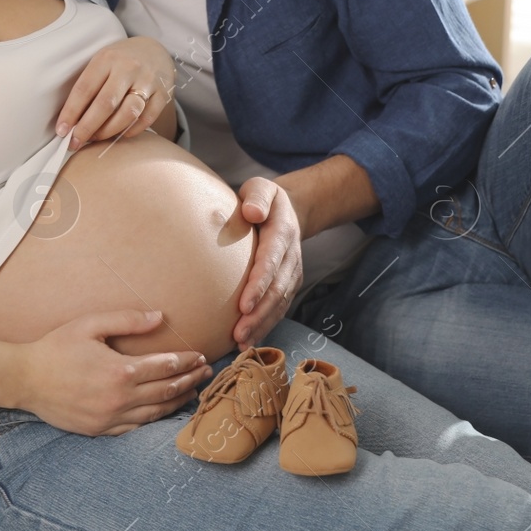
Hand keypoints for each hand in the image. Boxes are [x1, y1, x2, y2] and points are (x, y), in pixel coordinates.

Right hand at [17, 310, 211, 435]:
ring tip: (192, 392)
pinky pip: (134, 428)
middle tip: (206, 374)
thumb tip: (159, 316)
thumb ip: (128, 320)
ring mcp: (110, 418)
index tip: (201, 356)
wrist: (25, 379)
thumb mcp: (91, 324)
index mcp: (121, 370)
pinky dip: (153, 420)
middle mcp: (120, 398)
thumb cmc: (57, 347)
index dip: (188, 361)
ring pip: (155, 413)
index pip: (166, 366)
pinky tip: (162, 412)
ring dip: (177, 402)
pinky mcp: (99, 430)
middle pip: (166, 391)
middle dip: (190, 381)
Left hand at [56, 36, 174, 149]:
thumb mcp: (102, 63)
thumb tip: (70, 121)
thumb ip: (89, 86)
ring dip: (108, 131)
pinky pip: (146, 119)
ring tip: (96, 138)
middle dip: (87, 128)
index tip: (61, 131)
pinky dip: (130, 131)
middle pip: (105, 104)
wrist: (154, 50)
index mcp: (106, 59)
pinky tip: (118, 134)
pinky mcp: (162, 94)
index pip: (84, 89)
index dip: (71, 112)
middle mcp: (128, 68)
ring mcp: (147, 80)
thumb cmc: (120, 61)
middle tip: (75, 142)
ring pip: (127, 113)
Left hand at [232, 177, 302, 349]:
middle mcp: (291, 257)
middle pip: (277, 290)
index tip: (243, 304)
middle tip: (239, 333)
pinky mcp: (288, 285)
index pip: (271, 261)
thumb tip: (252, 212)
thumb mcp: (261, 187)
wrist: (287, 211)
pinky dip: (265, 326)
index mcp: (283, 232)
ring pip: (280, 304)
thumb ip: (257, 197)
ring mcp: (292, 273)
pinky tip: (249, 342)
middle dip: (259, 314)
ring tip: (242, 343)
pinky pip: (279, 308)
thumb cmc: (263, 199)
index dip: (259, 284)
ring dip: (262, 325)